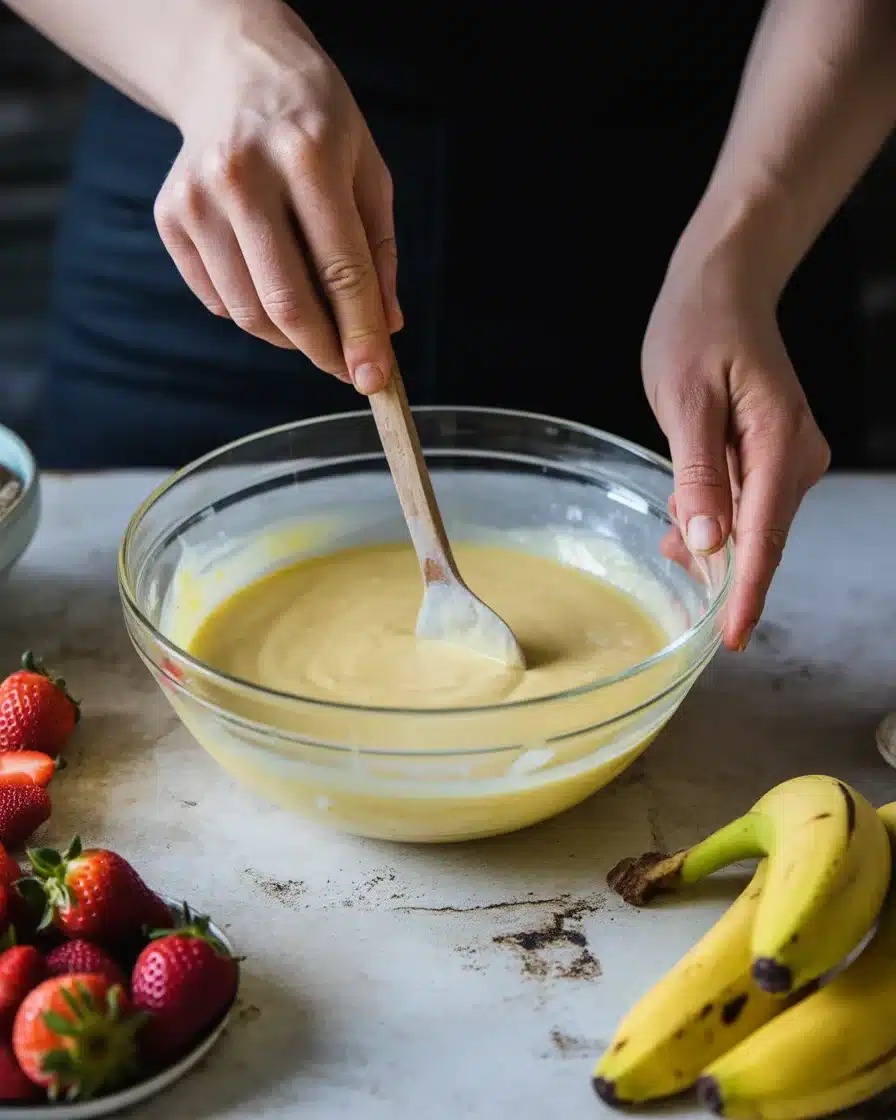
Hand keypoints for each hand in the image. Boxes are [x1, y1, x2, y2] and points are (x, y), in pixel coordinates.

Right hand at [153, 0, 399, 392]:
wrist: (234, 71)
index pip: (341, 270)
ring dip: (291, 338)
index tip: (374, 380)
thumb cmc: (316, 125)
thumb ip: (378, 254)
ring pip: (249, 313)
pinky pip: (219, 300)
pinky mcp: (170, 217)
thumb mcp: (367, 172)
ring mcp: (197, 197)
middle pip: (287, 302)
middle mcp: (243, 174)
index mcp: (307, 155)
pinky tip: (272, 281)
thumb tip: (384, 330)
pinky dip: (254, 312)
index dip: (360, 334)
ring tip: (316, 322)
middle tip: (348, 369)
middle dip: (325, 352)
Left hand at [643, 236, 829, 651]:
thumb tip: (710, 542)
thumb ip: (697, 473)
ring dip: (712, 545)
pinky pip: (748, 509)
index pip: (765, 536)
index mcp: (780, 443)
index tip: (732, 638)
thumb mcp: (685, 400)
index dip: (746, 593)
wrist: (723, 290)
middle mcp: (797, 458)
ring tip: (669, 538)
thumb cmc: (699, 332)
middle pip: (761, 540)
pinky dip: (716, 522)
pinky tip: (684, 522)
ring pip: (752, 529)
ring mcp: (791, 461)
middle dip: (720, 572)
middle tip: (671, 571)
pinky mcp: (776, 460)